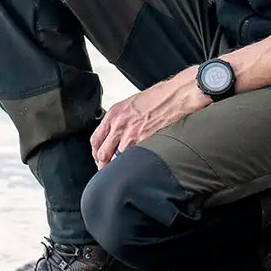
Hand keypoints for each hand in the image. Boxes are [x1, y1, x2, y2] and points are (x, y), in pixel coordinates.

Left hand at [90, 67, 207, 167]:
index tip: (98, 158)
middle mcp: (119, 125)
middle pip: (102, 153)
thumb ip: (120, 120)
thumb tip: (114, 135)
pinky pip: (133, 159)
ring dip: (117, 168)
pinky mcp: (145, 142)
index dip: (95, 153)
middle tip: (107, 170)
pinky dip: (132, 166)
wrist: (174, 97)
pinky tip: (135, 169)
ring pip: (116, 160)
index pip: (96, 139)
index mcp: (114, 114)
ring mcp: (132, 135)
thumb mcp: (130, 105)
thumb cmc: (157, 98)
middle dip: (103, 164)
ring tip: (121, 173)